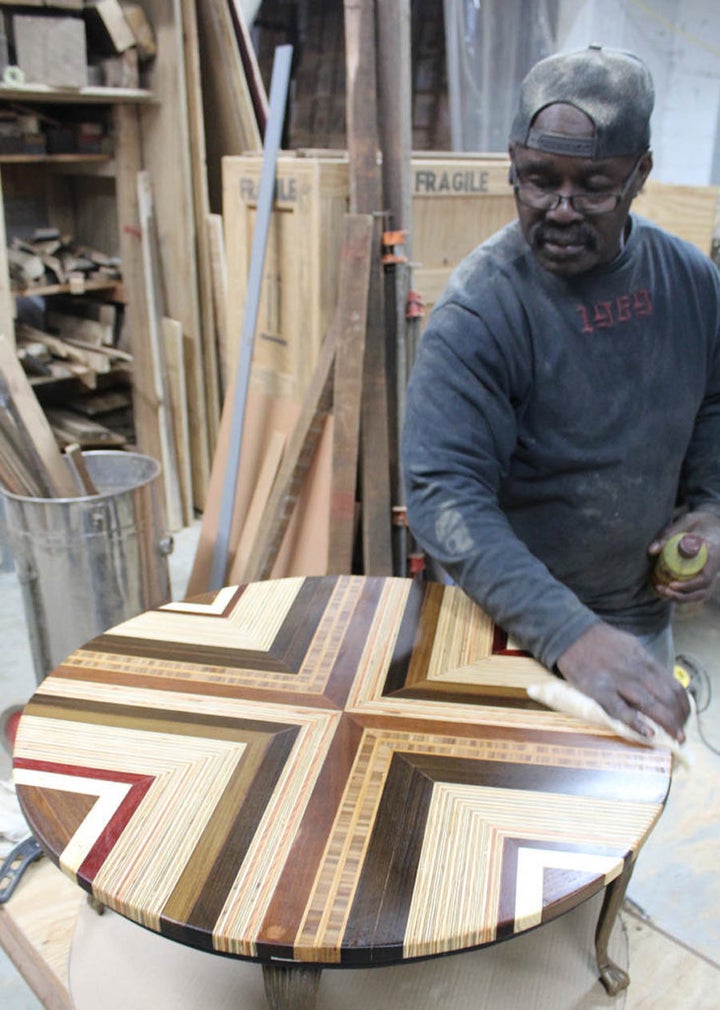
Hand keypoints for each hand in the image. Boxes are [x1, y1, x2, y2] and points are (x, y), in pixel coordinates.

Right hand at [555, 622, 688, 741]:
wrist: (570, 635)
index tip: (685, 716)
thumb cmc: (601, 642)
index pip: (673, 685)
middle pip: (666, 698)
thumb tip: (661, 682)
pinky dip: (636, 723)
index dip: (683, 704)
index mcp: (644, 660)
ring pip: (650, 705)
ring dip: (666, 723)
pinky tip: (648, 733)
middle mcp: (635, 671)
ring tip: (675, 737)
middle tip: (681, 732)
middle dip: (678, 718)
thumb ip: (646, 664)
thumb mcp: (631, 645)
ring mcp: (618, 682)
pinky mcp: (600, 691)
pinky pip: (621, 710)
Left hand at [649, 510, 719, 603]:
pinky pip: (698, 592)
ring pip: (701, 594)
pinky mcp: (706, 576)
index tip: (672, 584)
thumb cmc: (700, 521)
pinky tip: (668, 591)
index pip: (705, 577)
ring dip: (682, 597)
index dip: (689, 584)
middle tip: (663, 589)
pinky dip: (684, 595)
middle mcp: (716, 567)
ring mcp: (713, 573)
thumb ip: (670, 534)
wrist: (715, 522)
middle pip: (703, 590)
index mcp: (714, 554)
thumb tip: (651, 550)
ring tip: (662, 591)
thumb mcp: (687, 521)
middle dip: (682, 594)